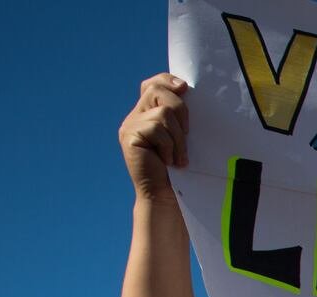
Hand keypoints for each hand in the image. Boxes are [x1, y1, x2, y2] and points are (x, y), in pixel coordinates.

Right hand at [120, 73, 189, 202]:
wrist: (164, 195)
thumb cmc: (178, 170)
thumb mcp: (181, 137)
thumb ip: (179, 117)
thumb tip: (186, 89)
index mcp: (147, 113)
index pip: (152, 84)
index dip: (167, 80)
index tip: (184, 88)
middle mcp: (135, 116)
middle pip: (158, 91)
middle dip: (180, 110)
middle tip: (187, 135)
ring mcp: (130, 126)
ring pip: (163, 112)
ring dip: (178, 137)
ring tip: (178, 157)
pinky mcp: (129, 137)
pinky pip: (157, 129)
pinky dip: (169, 146)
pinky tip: (169, 162)